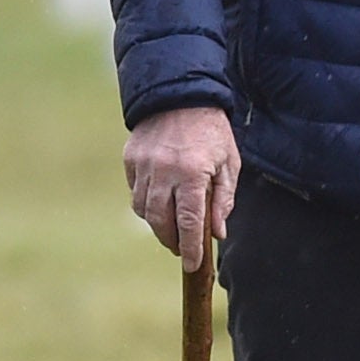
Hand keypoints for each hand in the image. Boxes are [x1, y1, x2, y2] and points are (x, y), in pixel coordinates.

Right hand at [125, 107, 240, 273]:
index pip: (189, 221)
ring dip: (157, 224)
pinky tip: (160, 203)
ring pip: (143, 209)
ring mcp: (143, 165)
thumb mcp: (229, 163)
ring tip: (171, 228)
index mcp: (193, 172)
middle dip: (171, 240)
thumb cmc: (212, 132)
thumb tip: (217, 233)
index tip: (192, 265)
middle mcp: (164, 171)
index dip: (190, 247)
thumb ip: (223, 199)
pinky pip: (135, 192)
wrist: (181, 95)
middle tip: (181, 249)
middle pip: (160, 220)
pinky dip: (146, 204)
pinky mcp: (130, 159)